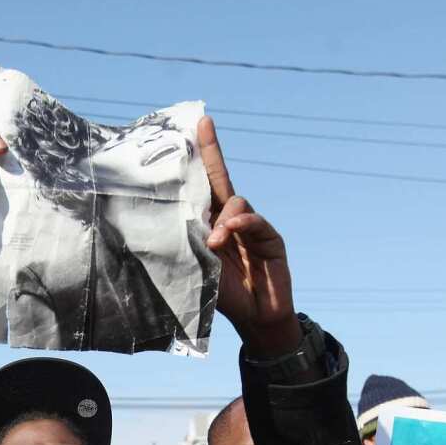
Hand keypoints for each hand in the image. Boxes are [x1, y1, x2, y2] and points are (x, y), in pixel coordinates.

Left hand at [200, 117, 298, 357]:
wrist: (255, 319)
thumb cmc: (224, 296)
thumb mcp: (200, 271)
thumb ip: (191, 248)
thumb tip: (175, 229)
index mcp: (209, 225)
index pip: (200, 190)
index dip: (197, 162)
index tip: (189, 131)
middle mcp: (230, 220)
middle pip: (220, 180)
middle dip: (212, 152)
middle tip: (203, 125)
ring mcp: (251, 227)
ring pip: (235, 203)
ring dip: (222, 220)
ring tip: (213, 243)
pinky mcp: (269, 238)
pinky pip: (254, 222)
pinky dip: (242, 224)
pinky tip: (231, 231)